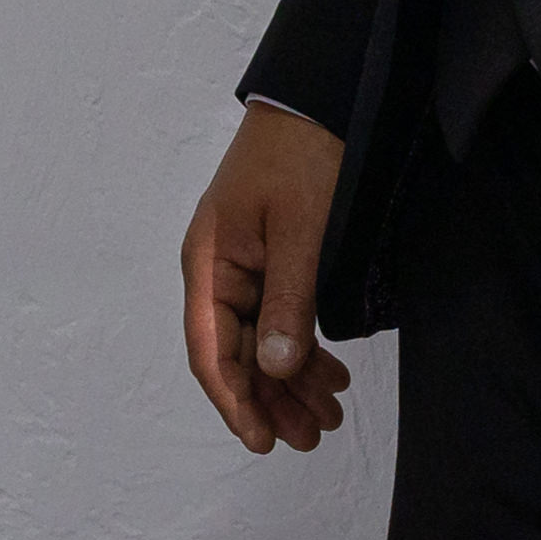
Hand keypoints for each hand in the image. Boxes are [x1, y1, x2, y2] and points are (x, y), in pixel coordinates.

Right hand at [181, 101, 356, 453]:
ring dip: (292, 381)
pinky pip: (281, 319)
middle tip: (313, 437)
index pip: (210, 350)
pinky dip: (304, 350)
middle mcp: (219, 271)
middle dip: (272, 400)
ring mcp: (246, 266)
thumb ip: (289, 302)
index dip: (235, 401)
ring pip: (263, 342)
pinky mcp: (273, 260)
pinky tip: (331, 373)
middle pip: (237, 354)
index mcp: (209, 262)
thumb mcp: (301, 231)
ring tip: (330, 416)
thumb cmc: (303, 154)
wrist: (320, 98)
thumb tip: (277, 370)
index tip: (262, 441)